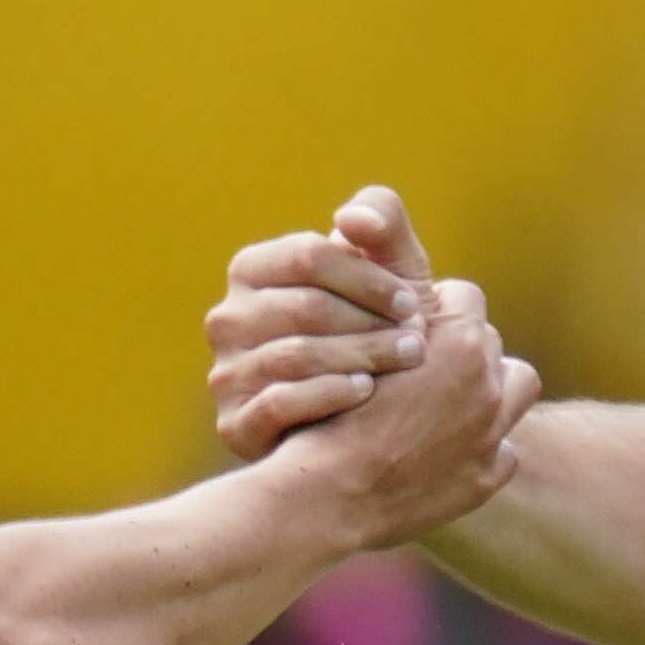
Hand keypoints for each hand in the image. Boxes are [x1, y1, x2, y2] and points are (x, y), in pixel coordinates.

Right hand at [208, 184, 435, 461]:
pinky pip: (279, 402)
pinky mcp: (234, 425)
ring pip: (296, 355)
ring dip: (363, 356)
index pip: (308, 255)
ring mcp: (226, 374)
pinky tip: (367, 390)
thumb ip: (381, 223)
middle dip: (372, 322)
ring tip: (406, 360)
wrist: (366, 414)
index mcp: (252, 270)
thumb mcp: (389, 268)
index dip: (368, 278)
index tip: (413, 302)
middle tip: (419, 340)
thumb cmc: (376, 324)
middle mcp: (228, 319)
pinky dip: (331, 393)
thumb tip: (350, 219)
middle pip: (305, 307)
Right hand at [268, 279, 539, 553]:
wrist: (326, 495)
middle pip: (490, 342)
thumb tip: (374, 248)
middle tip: (424, 363)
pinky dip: (479, 447)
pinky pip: (503, 450)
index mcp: (459, 343)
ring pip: (517, 387)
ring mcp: (489, 435)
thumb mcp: (348, 338)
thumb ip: (383, 299)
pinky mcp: (484, 479)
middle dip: (463, 348)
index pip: (465, 295)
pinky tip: (444, 449)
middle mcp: (486, 386)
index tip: (412, 322)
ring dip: (490, 388)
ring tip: (450, 398)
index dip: (435, 308)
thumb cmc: (327, 413)